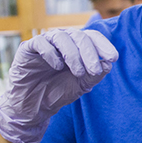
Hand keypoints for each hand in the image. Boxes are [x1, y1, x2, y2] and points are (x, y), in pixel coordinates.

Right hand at [0, 29, 116, 142]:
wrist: (34, 106)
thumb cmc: (59, 92)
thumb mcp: (82, 85)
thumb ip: (95, 75)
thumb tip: (108, 64)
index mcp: (77, 46)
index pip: (92, 37)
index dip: (104, 45)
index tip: (113, 58)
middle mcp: (62, 41)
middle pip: (79, 36)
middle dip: (90, 53)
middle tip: (95, 70)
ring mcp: (45, 43)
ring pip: (61, 37)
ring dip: (73, 54)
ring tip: (78, 72)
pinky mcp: (27, 49)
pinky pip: (40, 42)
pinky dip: (51, 53)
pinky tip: (57, 67)